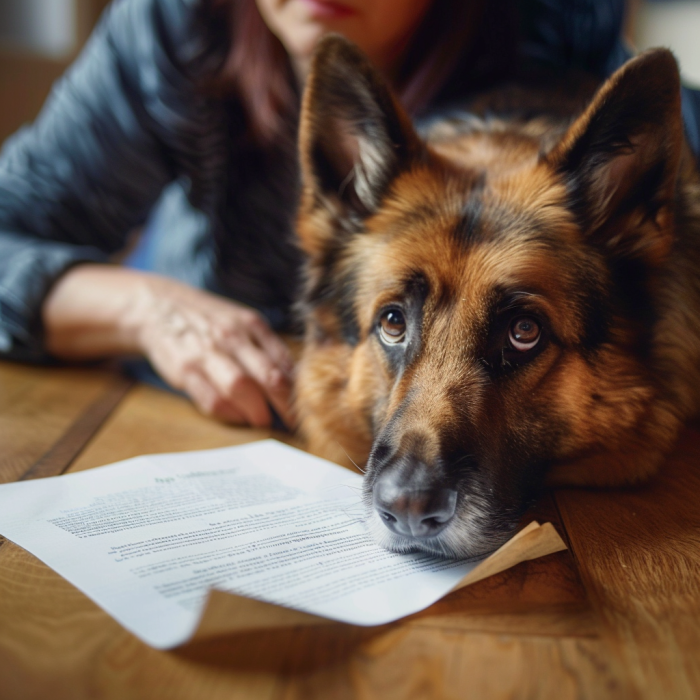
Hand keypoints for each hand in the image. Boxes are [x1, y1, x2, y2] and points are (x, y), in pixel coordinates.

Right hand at [134, 277, 294, 427]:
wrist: (158, 307)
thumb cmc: (210, 320)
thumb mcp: (243, 322)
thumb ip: (268, 348)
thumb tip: (294, 381)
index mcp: (251, 324)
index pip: (284, 362)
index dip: (297, 391)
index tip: (306, 409)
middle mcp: (231, 337)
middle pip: (267, 377)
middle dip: (283, 406)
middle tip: (291, 423)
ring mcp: (207, 353)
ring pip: (240, 389)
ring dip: (256, 413)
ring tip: (263, 421)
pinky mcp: (185, 371)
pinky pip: (212, 400)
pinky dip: (229, 415)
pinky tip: (237, 417)